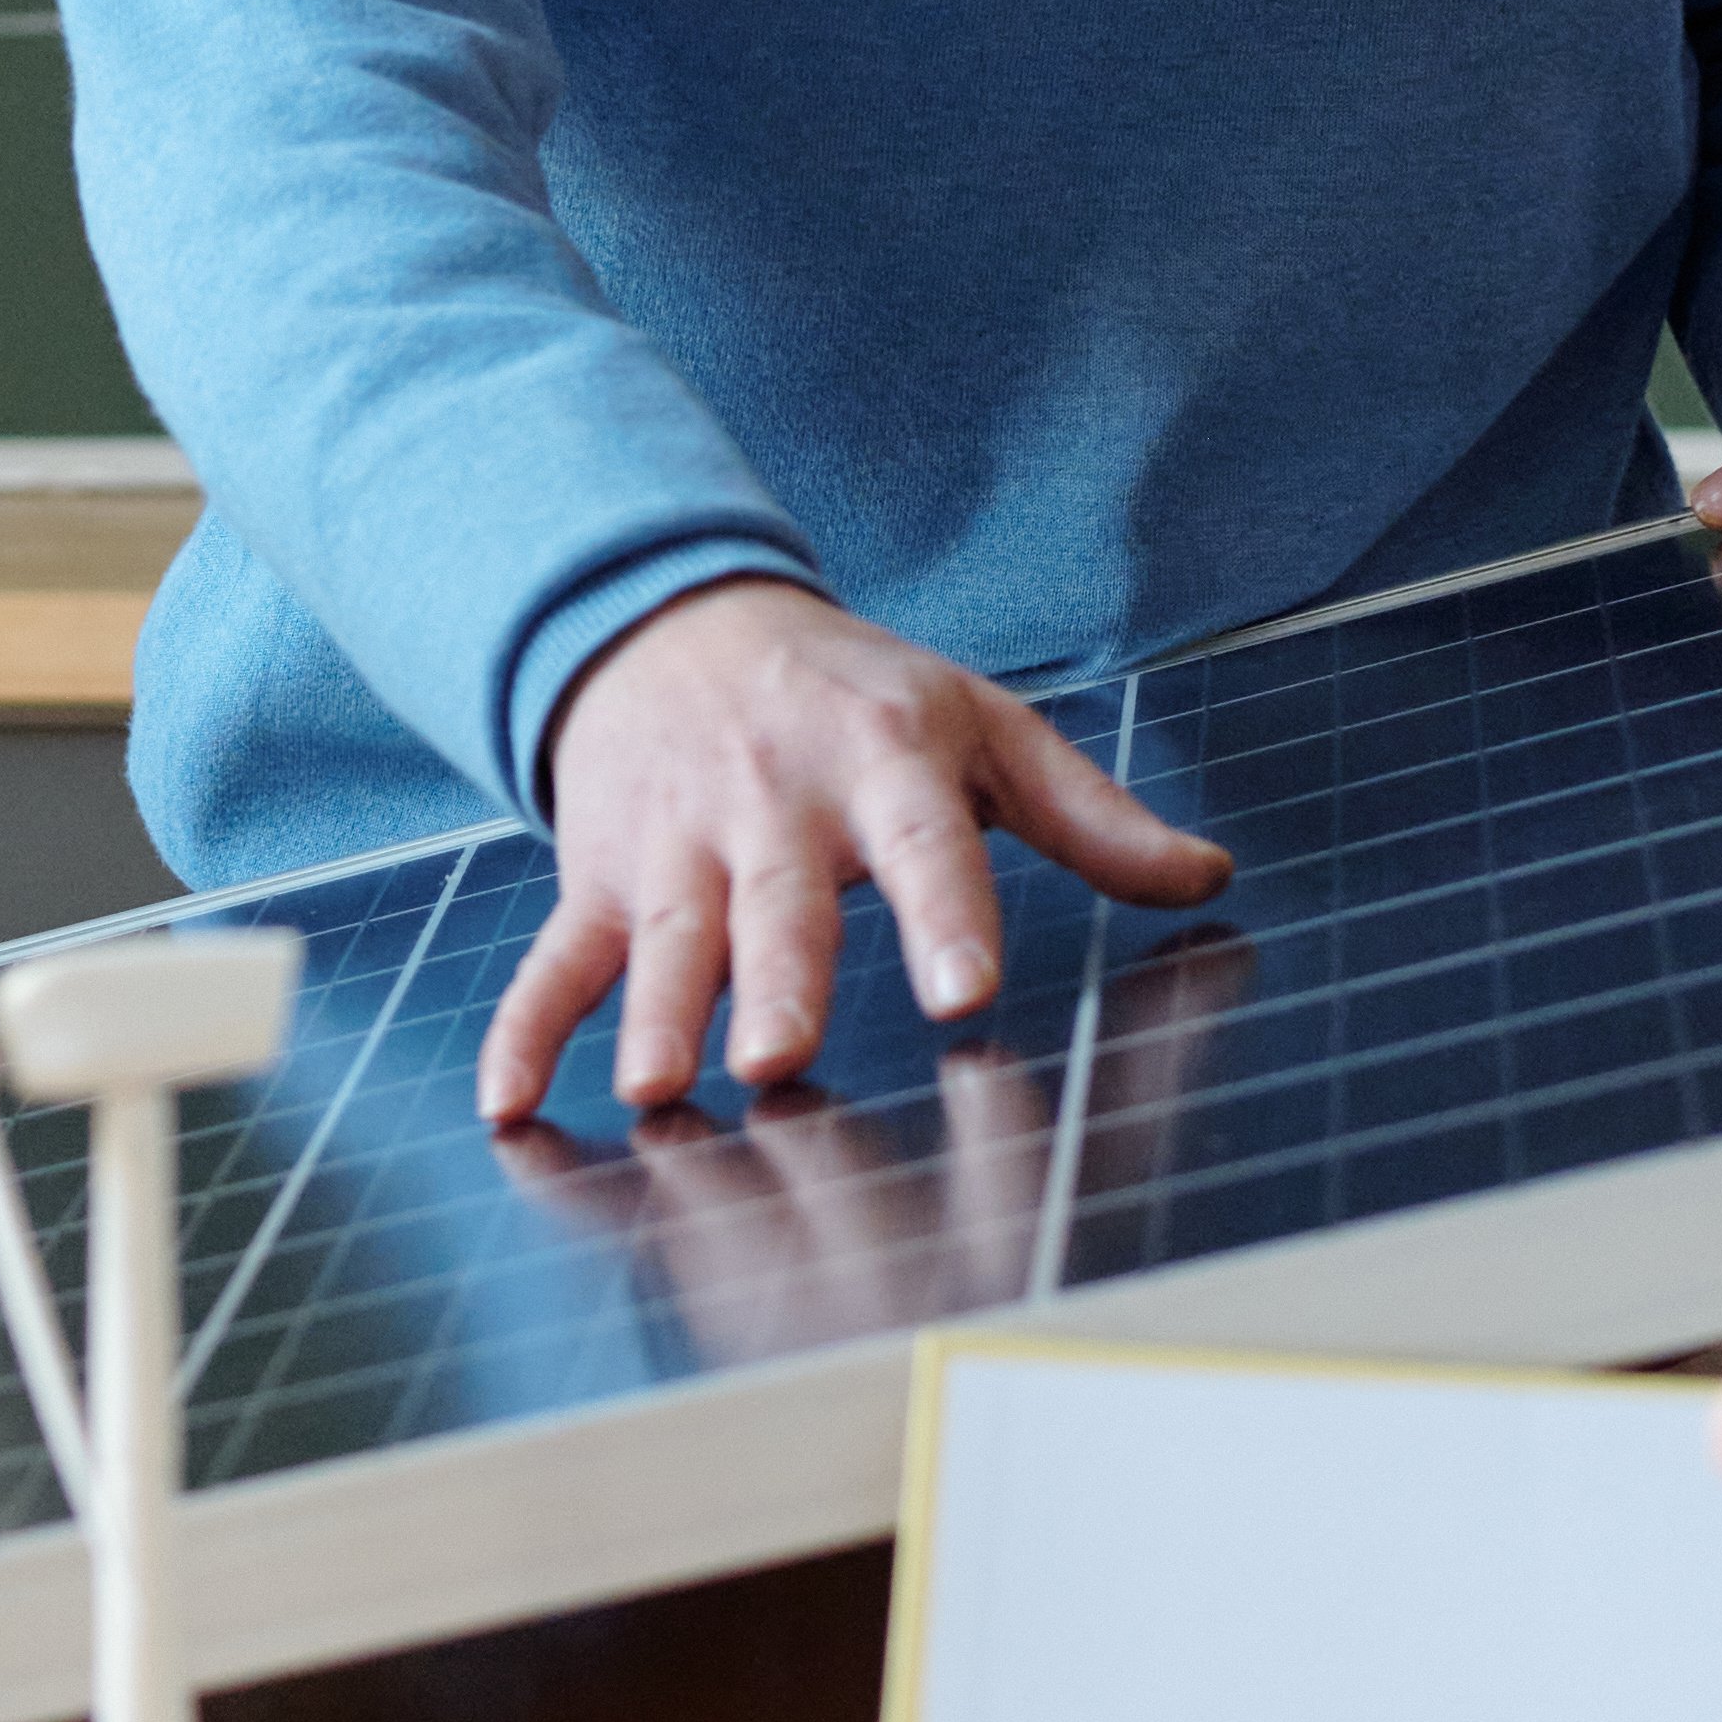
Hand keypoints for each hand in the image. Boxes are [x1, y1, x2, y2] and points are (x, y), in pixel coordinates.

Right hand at [489, 582, 1233, 1123]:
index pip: (924, 844)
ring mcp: (678, 842)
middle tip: (779, 1060)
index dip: (944, 917)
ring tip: (655, 1092)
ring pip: (668, 937)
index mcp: (884, 763)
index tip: (968, 990)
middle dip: (776, 983)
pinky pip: (560, 956)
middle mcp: (774, 803)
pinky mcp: (601, 874)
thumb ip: (1091, 814)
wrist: (671, 617)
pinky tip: (509, 1104)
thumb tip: (1212, 875)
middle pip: (778, 906)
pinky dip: (527, 1028)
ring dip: (657, 1014)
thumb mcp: (981, 726)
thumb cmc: (855, 694)